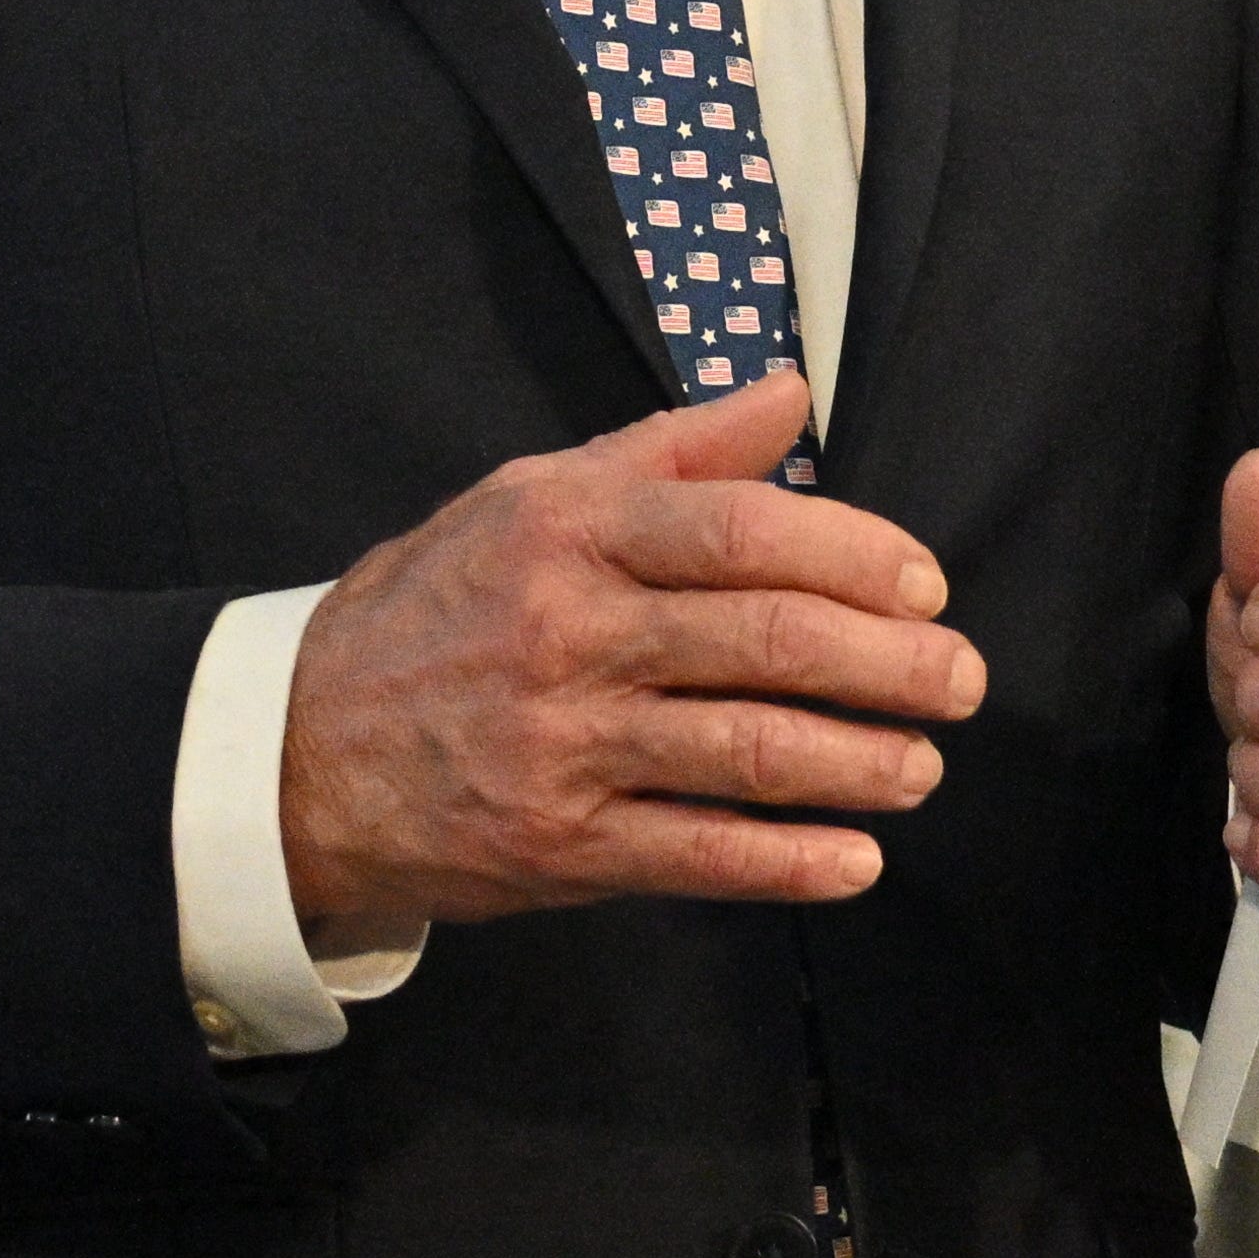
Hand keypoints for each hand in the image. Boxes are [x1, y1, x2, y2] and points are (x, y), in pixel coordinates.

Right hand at [275, 371, 980, 942]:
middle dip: (891, 664)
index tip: (923, 584)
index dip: (854, 555)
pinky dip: (789, 863)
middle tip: (960, 680)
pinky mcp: (559, 844)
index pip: (741, 530)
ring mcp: (566, 743)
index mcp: (569, 530)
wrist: (299, 747)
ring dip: (860, 763)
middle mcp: (570, 631)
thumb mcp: (529, 497)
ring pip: (749, 751)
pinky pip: (700, 855)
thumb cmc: (433, 608)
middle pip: (768, 640)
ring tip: (923, 767)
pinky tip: (854, 861)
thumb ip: (669, 449)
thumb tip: (789, 395)